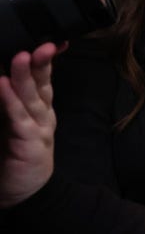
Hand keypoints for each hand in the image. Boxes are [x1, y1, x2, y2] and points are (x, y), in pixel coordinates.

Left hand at [0, 43, 61, 207]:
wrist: (23, 194)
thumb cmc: (13, 157)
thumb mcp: (11, 124)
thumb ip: (10, 102)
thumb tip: (2, 78)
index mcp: (39, 107)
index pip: (43, 77)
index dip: (46, 58)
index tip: (49, 40)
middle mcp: (43, 114)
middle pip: (42, 82)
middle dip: (40, 60)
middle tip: (39, 42)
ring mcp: (39, 127)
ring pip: (32, 96)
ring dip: (24, 75)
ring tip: (20, 56)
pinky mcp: (30, 142)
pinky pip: (18, 117)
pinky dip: (10, 100)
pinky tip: (3, 85)